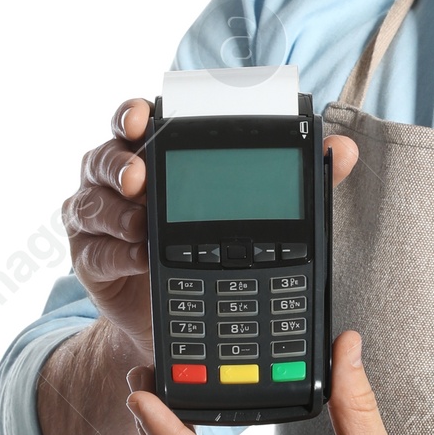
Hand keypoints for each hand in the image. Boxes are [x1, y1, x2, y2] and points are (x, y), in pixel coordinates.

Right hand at [63, 97, 360, 355]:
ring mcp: (100, 216)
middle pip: (105, 156)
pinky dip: (116, 252)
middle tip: (139, 177)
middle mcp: (122, 179)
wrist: (185, 320)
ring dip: (118, 213)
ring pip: (93, 201)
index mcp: (157, 155)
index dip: (134, 115)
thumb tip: (342, 149)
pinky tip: (139, 256)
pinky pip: (94, 249)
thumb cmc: (221, 252)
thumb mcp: (267, 213)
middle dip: (120, 163)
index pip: (137, 123)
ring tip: (144, 227)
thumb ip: (302, 178)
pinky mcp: (90, 255)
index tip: (143, 117)